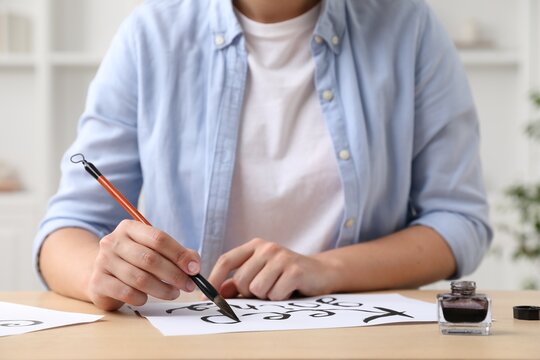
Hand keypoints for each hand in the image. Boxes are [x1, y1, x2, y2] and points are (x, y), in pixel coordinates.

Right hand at [87, 220, 200, 310]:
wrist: (102, 274)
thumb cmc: (135, 261)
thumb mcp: (154, 250)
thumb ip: (177, 254)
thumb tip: (194, 266)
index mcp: (129, 227)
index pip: (158, 238)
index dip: (179, 254)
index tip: (194, 269)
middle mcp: (113, 241)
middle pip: (150, 259)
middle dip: (174, 275)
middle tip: (188, 286)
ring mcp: (103, 261)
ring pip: (139, 278)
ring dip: (162, 289)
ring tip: (173, 293)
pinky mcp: (98, 282)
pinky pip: (126, 293)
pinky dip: (141, 298)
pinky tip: (146, 298)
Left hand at [208, 238, 339, 300]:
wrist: (322, 272)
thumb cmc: (286, 275)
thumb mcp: (261, 274)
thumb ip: (239, 283)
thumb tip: (218, 293)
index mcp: (255, 246)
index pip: (226, 260)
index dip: (214, 280)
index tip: (206, 298)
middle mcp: (267, 248)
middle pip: (240, 281)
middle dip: (249, 293)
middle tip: (266, 289)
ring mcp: (281, 257)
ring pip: (257, 290)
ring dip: (267, 296)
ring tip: (279, 288)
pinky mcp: (295, 270)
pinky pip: (275, 294)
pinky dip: (281, 298)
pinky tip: (290, 289)